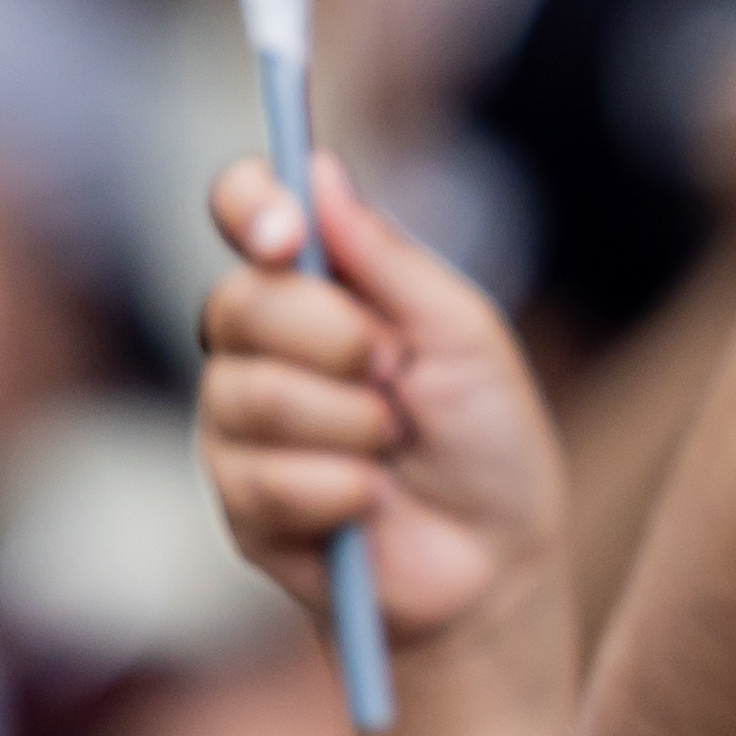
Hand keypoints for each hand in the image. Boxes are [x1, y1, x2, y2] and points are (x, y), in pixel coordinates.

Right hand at [196, 153, 569, 659]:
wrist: (496, 563)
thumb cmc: (487, 441)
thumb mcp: (464, 336)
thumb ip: (389, 260)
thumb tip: (318, 171)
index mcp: (315, 286)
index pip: (246, 211)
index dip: (250, 206)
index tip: (285, 231)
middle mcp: (260, 345)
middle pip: (240, 303)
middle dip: (336, 340)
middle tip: (397, 373)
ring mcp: (238, 424)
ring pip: (253, 395)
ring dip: (352, 423)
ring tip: (397, 448)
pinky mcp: (241, 504)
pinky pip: (264, 479)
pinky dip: (343, 490)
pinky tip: (374, 504)